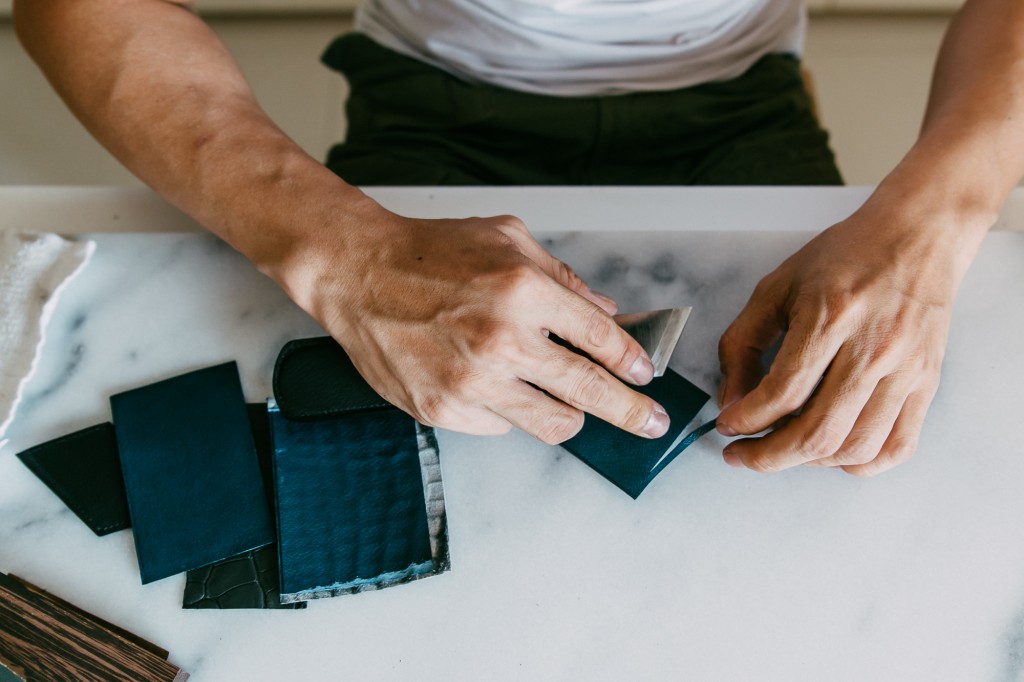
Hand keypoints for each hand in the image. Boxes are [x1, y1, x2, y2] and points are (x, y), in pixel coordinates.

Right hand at [277, 202, 669, 443]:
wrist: (358, 274)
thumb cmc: (429, 252)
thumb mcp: (506, 239)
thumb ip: (561, 278)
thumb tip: (605, 312)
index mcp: (523, 289)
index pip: (601, 338)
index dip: (632, 361)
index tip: (644, 374)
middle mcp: (501, 340)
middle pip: (589, 391)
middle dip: (631, 412)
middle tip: (651, 422)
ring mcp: (471, 381)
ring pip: (551, 423)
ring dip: (571, 415)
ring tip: (571, 405)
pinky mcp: (443, 409)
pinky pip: (501, 428)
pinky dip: (511, 411)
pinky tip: (497, 386)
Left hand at [716, 204, 982, 474]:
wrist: (917, 236)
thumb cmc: (846, 257)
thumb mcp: (776, 287)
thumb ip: (742, 343)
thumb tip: (732, 400)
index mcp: (831, 317)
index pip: (782, 393)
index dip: (746, 420)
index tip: (728, 425)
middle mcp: (873, 349)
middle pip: (818, 433)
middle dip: (769, 456)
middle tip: (743, 455)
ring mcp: (906, 370)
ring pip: (855, 448)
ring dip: (809, 464)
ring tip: (784, 451)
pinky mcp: (927, 383)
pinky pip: (897, 446)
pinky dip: (859, 463)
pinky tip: (831, 453)